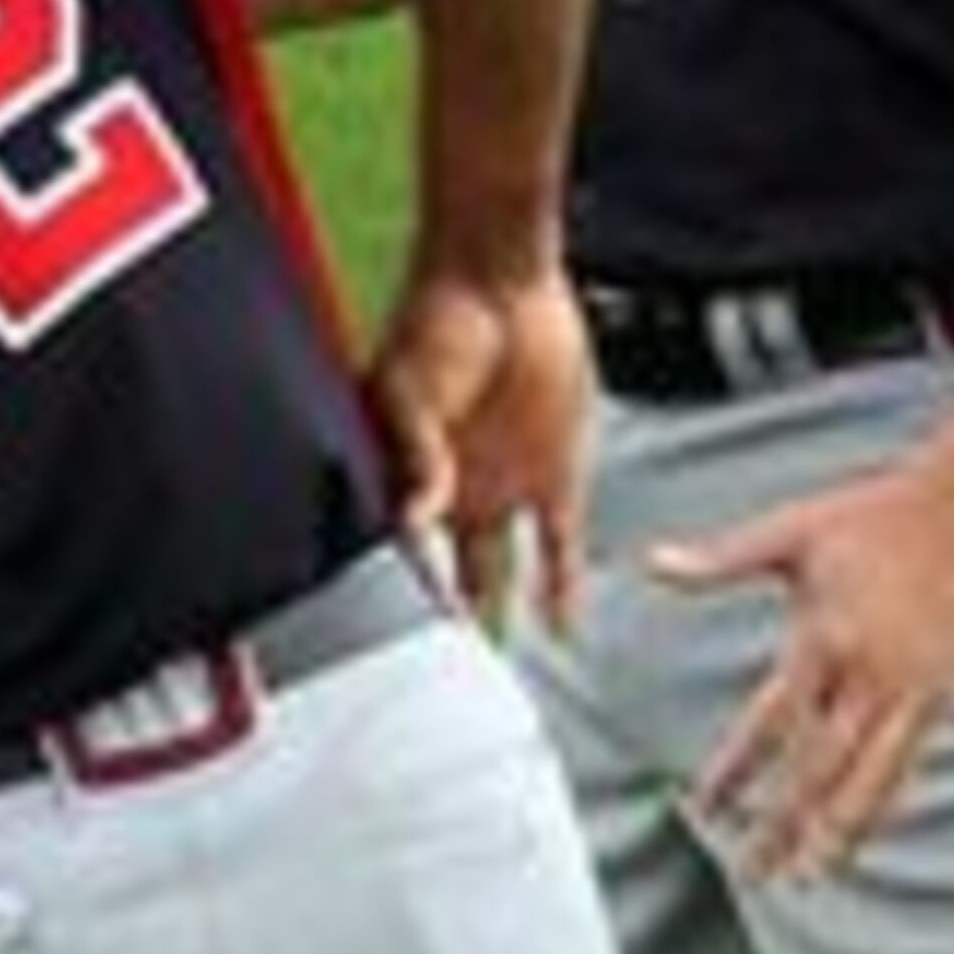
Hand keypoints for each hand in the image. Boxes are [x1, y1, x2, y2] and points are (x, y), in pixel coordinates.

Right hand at [368, 262, 594, 628]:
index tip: (390, 648)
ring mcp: (505, 486)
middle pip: (446, 574)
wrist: (501, 277)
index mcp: (408, 476)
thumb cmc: (436, 319)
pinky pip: (560, 549)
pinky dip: (563, 590)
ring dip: (496, 614)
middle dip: (440, 621)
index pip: (397, 554)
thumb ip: (417, 457)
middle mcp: (454, 491)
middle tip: (437, 677)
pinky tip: (563, 630)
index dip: (394, 597)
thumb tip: (414, 519)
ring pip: (499, 571)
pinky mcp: (555, 475)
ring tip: (491, 664)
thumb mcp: (408, 390)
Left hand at [658, 450, 953, 878]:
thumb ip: (720, 560)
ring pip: (868, 780)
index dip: (734, 770)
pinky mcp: (943, 697)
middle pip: (815, 769)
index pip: (767, 723)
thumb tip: (652, 563)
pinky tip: (863, 833)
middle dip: (781, 824)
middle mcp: (865, 676)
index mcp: (820, 640)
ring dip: (837, 833)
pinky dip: (883, 803)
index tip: (703, 808)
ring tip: (811, 875)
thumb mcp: (790, 534)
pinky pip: (908, 765)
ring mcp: (909, 692)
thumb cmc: (871, 517)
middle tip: (751, 872)